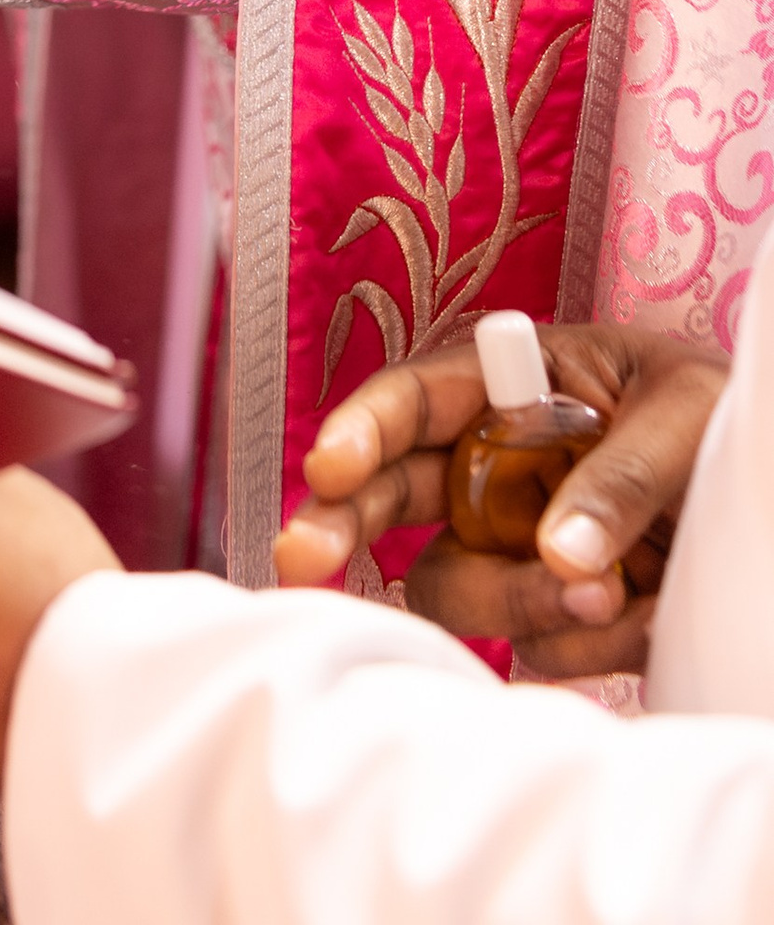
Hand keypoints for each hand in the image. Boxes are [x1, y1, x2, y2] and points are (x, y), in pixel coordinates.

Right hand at [272, 317, 727, 679]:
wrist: (765, 504)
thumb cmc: (717, 420)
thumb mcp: (686, 416)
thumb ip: (622, 475)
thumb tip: (560, 555)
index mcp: (517, 383)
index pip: (421, 397)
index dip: (365, 427)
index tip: (329, 464)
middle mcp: (494, 463)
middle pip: (391, 492)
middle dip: (342, 522)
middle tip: (302, 560)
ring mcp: (511, 543)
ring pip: (454, 586)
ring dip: (522, 603)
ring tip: (617, 599)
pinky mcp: (545, 613)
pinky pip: (531, 647)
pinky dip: (589, 643)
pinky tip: (648, 614)